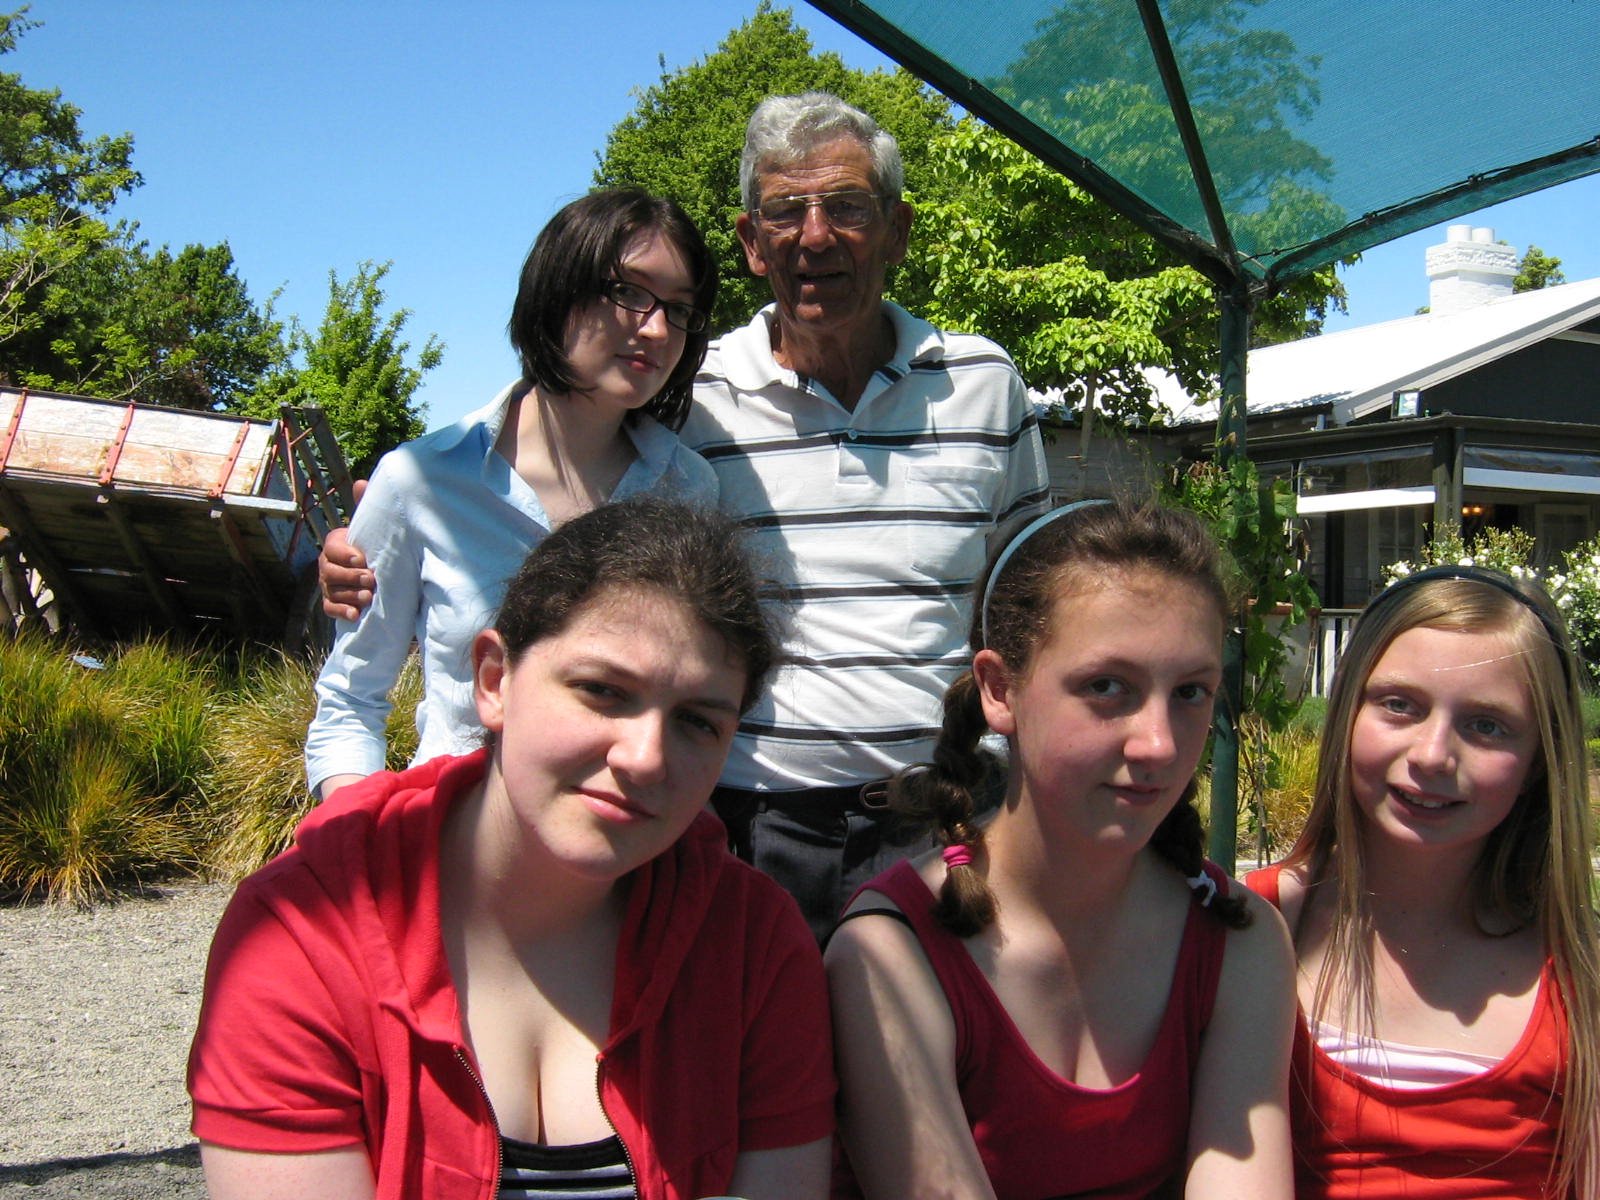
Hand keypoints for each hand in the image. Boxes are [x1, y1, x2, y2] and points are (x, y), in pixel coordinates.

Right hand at [320, 480, 372, 620]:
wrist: (378, 570)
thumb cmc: (372, 545)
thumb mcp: (369, 527)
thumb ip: (365, 507)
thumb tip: (361, 482)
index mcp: (335, 544)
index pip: (333, 548)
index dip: (346, 555)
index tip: (362, 559)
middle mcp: (326, 565)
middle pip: (330, 572)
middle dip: (350, 576)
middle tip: (371, 579)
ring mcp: (328, 585)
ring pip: (332, 591)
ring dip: (350, 595)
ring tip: (369, 597)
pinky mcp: (333, 603)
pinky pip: (331, 609)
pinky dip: (343, 612)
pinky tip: (356, 615)